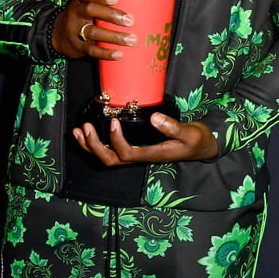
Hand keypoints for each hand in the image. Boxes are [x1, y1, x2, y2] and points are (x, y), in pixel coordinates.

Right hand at [52, 0, 135, 59]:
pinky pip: (92, 50)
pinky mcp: (78, 47)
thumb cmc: (83, 17)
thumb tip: (141, 5)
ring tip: (132, 40)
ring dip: (114, 36)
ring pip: (93, 32)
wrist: (57, 35)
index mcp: (80, 1)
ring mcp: (76, 31)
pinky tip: (119, 54)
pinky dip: (106, 53)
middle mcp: (76, 14)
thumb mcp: (86, 6)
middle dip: (111, 15)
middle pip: (91, 11)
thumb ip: (105, 4)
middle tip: (130, 21)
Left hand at [72, 113, 217, 164]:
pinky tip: (88, 133)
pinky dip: (96, 143)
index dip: (116, 140)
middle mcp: (141, 157)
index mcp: (152, 154)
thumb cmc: (196, 141)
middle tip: (86, 127)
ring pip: (108, 158)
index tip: (114, 121)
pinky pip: (112, 151)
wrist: (200, 147)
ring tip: (78, 131)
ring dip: (90, 146)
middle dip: (95, 146)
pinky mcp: (137, 149)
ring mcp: (137, 155)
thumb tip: (155, 117)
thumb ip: (173, 127)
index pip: (127, 153)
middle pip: (111, 160)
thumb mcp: (190, 133)